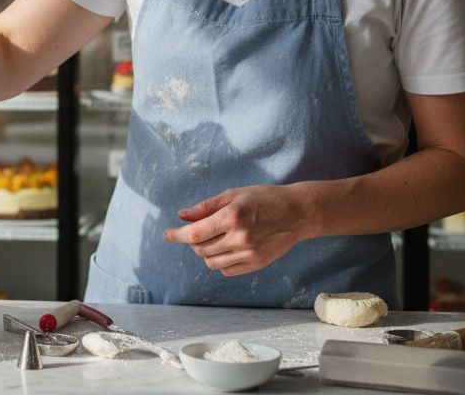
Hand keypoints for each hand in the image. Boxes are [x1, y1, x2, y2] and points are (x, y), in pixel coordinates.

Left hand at [162, 185, 313, 276]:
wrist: (297, 213)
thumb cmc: (264, 198)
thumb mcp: (234, 195)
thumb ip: (206, 207)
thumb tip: (181, 216)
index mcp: (232, 217)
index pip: (194, 233)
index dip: (176, 235)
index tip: (167, 235)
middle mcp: (239, 238)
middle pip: (200, 249)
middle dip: (192, 241)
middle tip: (197, 230)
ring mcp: (249, 254)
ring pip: (211, 262)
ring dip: (204, 252)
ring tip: (212, 239)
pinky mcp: (256, 264)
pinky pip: (226, 270)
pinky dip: (219, 262)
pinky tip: (225, 249)